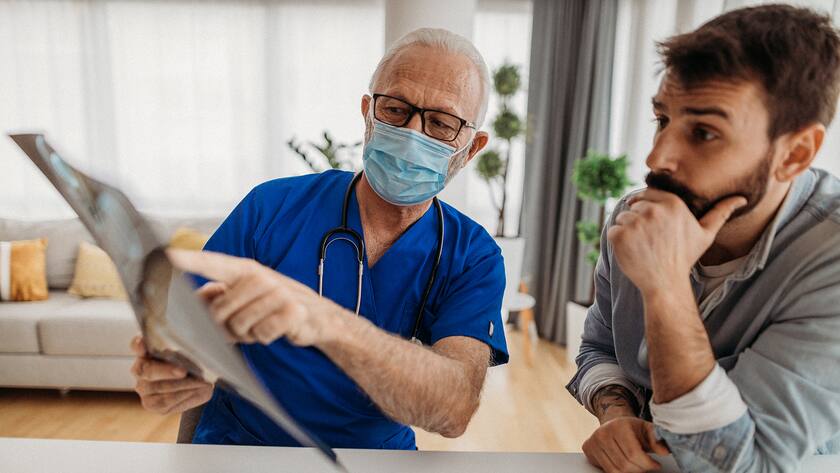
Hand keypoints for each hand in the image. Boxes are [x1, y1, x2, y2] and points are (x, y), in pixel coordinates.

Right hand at [130, 335, 213, 414]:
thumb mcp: (193, 356)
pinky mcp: (151, 404)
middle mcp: (140, 369)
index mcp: (146, 351)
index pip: (137, 346)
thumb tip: (193, 358)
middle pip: (146, 370)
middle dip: (166, 371)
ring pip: (157, 388)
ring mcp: (143, 388)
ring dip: (181, 385)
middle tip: (183, 371)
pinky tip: (194, 390)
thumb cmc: (193, 364)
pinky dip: (182, 395)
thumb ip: (187, 354)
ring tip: (199, 382)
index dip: (138, 345)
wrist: (199, 385)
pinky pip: (164, 402)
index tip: (141, 342)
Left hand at [167, 249, 344, 346]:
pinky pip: (262, 334)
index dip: (191, 260)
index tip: (167, 255)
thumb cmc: (274, 307)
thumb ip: (218, 298)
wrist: (317, 317)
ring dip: (247, 334)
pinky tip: (275, 330)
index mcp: (244, 270)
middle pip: (220, 311)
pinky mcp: (291, 310)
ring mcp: (277, 291)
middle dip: (226, 327)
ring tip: (261, 325)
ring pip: (240, 325)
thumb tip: (191, 303)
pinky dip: (265, 338)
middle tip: (244, 327)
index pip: (213, 263)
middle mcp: (260, 276)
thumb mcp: (246, 299)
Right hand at [582, 417, 669, 472]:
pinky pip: (606, 470)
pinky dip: (619, 472)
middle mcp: (603, 433)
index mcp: (618, 426)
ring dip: (630, 472)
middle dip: (640, 470)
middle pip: (625, 464)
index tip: (656, 465)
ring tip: (637, 466)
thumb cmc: (631, 428)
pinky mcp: (588, 449)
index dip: (647, 464)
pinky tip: (626, 466)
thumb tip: (664, 451)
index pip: (633, 454)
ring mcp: (593, 441)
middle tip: (647, 466)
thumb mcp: (647, 429)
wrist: (613, 422)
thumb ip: (656, 439)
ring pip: (615, 470)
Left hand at [607, 190, 745, 293]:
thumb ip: (721, 212)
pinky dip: (617, 242)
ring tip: (643, 247)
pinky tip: (632, 252)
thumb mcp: (706, 234)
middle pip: (633, 206)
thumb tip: (742, 198)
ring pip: (622, 218)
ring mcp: (635, 222)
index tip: (654, 228)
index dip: (647, 210)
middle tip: (651, 241)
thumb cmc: (685, 257)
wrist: (665, 283)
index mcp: (672, 203)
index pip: (646, 195)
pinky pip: (612, 231)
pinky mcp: (619, 235)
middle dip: (638, 221)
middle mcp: (653, 210)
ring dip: (627, 232)